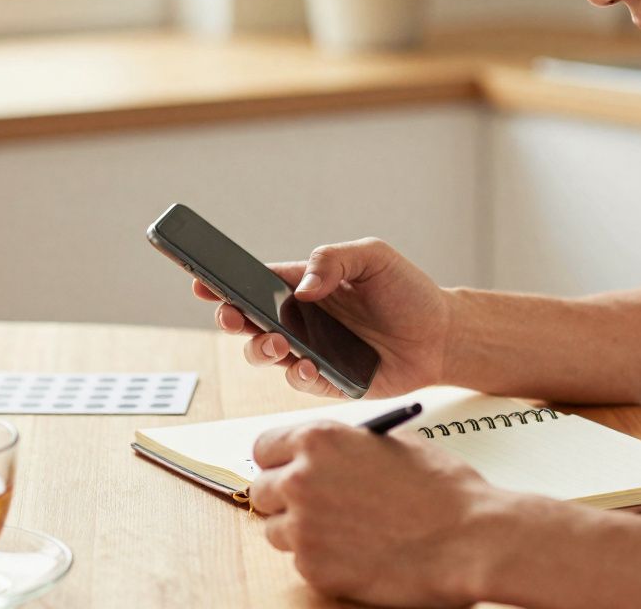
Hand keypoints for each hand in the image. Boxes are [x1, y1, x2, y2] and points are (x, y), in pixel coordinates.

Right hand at [192, 237, 451, 397]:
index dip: (222, 283)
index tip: (199, 280)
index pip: (252, 282)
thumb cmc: (407, 291)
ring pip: (264, 355)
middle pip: (247, 322)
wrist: (441, 335)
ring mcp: (309, 351)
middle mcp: (299, 319)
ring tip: (277, 343)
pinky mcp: (326, 381)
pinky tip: (310, 364)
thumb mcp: (373, 257)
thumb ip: (333, 260)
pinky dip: (298, 374)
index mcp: (301, 285)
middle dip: (230, 319)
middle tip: (232, 316)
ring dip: (260, 349)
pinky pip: (298, 381)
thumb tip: (301, 286)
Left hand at [248, 421, 528, 606]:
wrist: (471, 539)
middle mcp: (301, 480)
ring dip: (301, 532)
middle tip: (313, 506)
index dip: (278, 460)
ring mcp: (304, 527)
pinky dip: (323, 560)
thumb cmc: (443, 491)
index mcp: (319, 440)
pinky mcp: (314, 568)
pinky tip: (357, 553)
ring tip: (344, 532)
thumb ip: (349, 446)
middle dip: (284, 498)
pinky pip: (301, 562)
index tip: (285, 469)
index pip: (264, 447)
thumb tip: (330, 455)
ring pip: (276, 531)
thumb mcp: (393, 444)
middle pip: (261, 490)